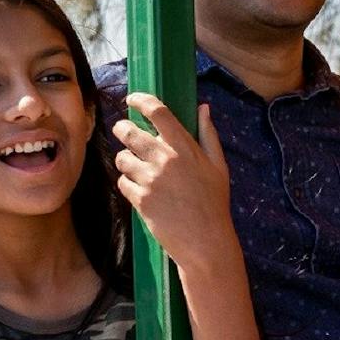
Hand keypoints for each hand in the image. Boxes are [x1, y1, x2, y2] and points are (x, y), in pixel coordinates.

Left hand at [112, 94, 233, 271]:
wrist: (205, 241)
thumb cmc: (214, 203)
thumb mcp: (218, 166)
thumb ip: (208, 135)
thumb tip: (203, 108)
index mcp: (185, 148)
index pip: (158, 112)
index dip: (141, 100)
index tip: (132, 99)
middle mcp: (165, 159)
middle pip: (129, 131)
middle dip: (121, 128)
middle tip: (123, 131)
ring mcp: (150, 180)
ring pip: (121, 158)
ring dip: (124, 159)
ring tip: (134, 166)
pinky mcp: (140, 199)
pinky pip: (122, 182)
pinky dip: (127, 183)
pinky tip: (139, 189)